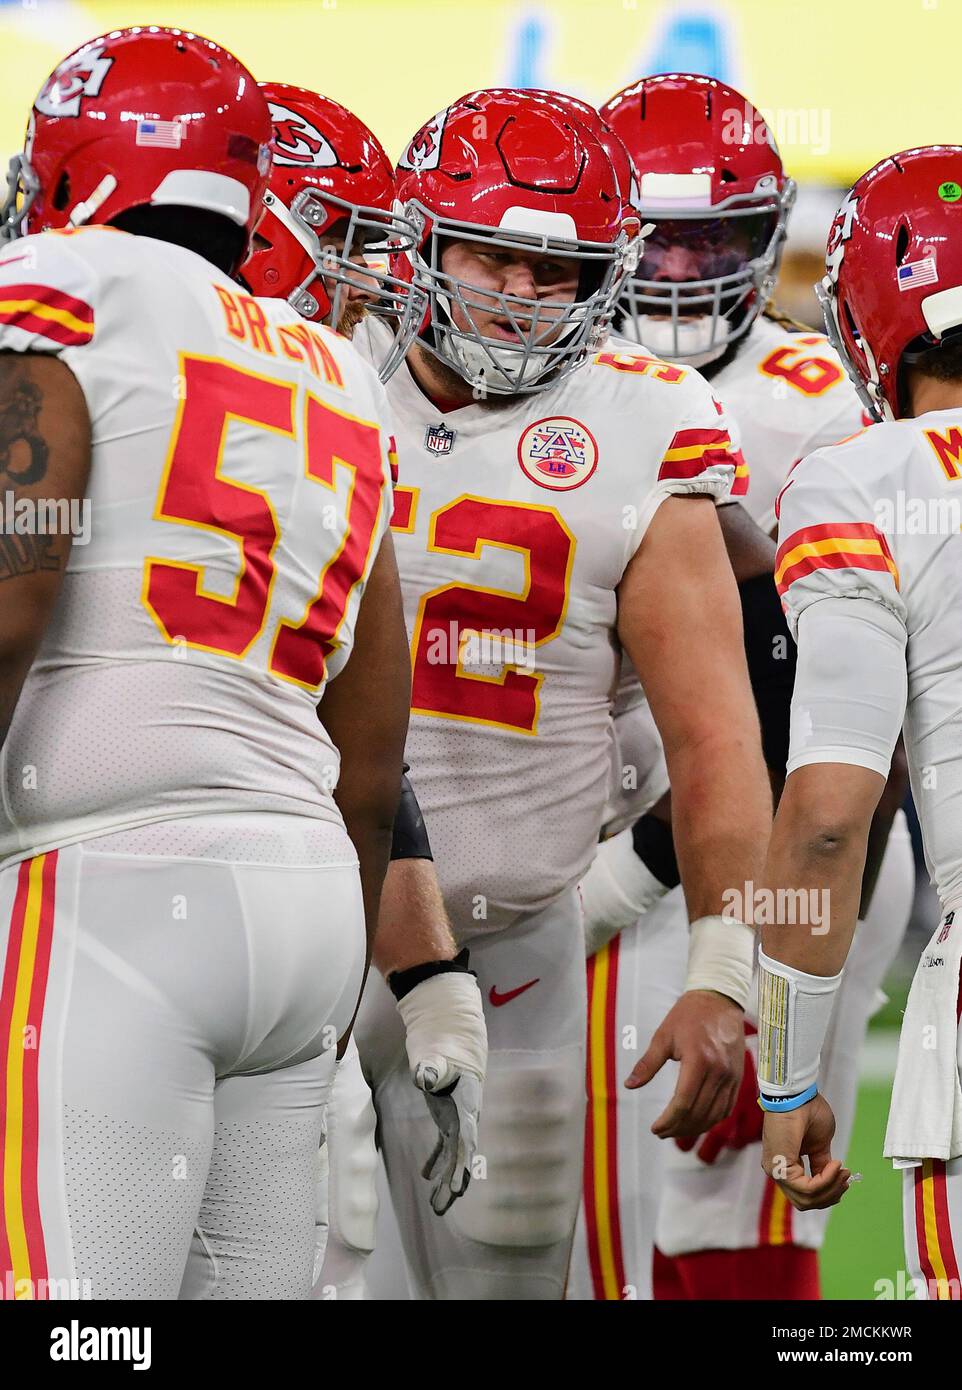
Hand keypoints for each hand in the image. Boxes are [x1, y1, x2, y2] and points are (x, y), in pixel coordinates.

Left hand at [395, 971, 487, 1215]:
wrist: (452, 1034)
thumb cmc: (446, 1044)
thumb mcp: (438, 1055)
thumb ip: (433, 1068)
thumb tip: (425, 1078)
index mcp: (468, 1102)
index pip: (467, 1136)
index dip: (463, 1160)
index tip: (459, 1182)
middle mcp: (466, 1114)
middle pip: (462, 1153)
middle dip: (455, 1180)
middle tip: (445, 1204)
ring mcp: (457, 1117)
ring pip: (453, 1155)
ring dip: (445, 1178)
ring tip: (437, 1206)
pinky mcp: (447, 1116)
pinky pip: (443, 1145)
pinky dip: (435, 1161)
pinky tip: (425, 1176)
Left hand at [626, 989, 742, 1138]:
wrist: (719, 999)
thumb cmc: (688, 1015)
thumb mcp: (663, 1036)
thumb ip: (647, 1064)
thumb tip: (629, 1085)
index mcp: (698, 1060)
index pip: (683, 1102)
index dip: (668, 1121)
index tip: (655, 1128)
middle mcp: (719, 1071)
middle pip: (699, 1113)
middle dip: (678, 1128)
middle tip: (662, 1132)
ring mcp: (732, 1076)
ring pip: (715, 1114)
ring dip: (695, 1128)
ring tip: (676, 1130)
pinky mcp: (739, 1077)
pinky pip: (727, 1107)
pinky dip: (712, 1119)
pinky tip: (698, 1121)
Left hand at [761, 1093, 850, 1210]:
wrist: (797, 1094)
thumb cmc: (807, 1112)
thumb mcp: (820, 1144)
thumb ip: (821, 1164)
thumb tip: (831, 1180)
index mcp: (786, 1165)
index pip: (806, 1194)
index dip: (829, 1190)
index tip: (846, 1176)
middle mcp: (778, 1171)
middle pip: (806, 1202)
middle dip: (831, 1194)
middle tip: (846, 1178)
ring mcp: (775, 1170)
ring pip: (807, 1199)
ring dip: (830, 1188)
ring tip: (841, 1171)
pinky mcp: (779, 1168)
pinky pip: (806, 1188)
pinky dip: (825, 1181)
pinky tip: (835, 1166)